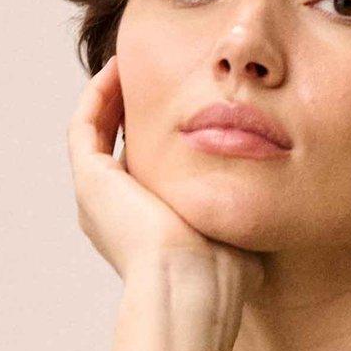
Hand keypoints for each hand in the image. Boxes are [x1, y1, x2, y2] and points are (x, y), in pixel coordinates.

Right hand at [66, 60, 264, 312]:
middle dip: (130, 110)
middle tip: (154, 74)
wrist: (193, 288)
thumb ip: (240, 213)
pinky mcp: (90, 181)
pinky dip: (98, 95)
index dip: (157, 134)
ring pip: (95, 133)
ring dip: (110, 96)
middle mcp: (113, 214)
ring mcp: (96, 198)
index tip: (181, 104)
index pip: (144, 171)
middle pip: (115, 148)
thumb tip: (266, 207)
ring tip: (132, 62)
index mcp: (144, 229)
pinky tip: (121, 68)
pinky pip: (84, 126)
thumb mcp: (234, 234)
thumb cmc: (220, 277)